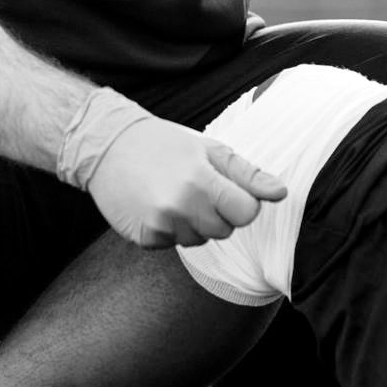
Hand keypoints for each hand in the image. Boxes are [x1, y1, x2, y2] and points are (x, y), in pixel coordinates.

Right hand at [86, 117, 287, 248]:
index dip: (240, 201)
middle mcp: (181, 206)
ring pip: (199, 240)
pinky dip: (168, 229)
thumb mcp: (208, 148)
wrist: (106, 145)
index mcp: (202, 180)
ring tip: (172, 194)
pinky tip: (155, 205)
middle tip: (193, 187)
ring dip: (192, 223)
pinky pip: (173, 244)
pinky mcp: (144, 238)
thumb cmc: (162, 143)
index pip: (247, 213)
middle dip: (216, 212)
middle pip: (225, 230)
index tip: (223, 188)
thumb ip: (246, 174)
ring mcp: (160, 224)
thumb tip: (280, 193)